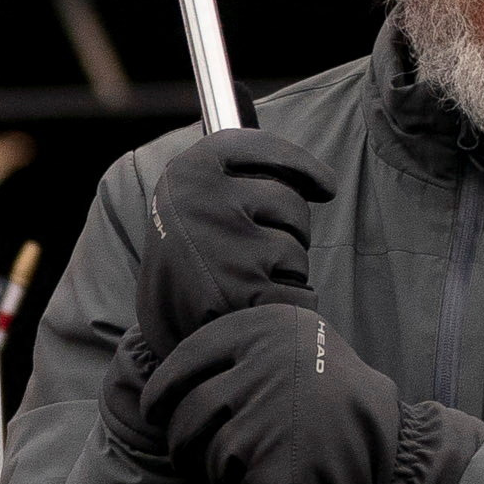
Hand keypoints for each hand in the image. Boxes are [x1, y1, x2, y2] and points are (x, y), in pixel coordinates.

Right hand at [136, 129, 339, 360]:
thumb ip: (240, 178)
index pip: (260, 146)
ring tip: (240, 286)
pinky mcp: (243, 292)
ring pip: (296, 249)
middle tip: (244, 256)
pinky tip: (253, 313)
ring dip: (284, 272)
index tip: (324, 185)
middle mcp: (199, 202)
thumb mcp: (196, 207)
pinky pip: (302, 291)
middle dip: (287, 231)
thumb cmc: (192, 265)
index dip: (297, 163)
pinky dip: (290, 306)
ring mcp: (222, 245)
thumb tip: (324, 184)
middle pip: (291, 202)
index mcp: (186, 173)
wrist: (158, 336)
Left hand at [153, 300, 440, 483]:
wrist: (397, 445)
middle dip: (182, 442)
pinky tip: (291, 481)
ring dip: (224, 470)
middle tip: (194, 455)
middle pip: (185, 414)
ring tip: (269, 463)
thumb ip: (246, 355)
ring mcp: (264, 415)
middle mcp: (261, 364)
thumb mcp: (299, 350)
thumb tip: (173, 385)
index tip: (158, 409)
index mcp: (267, 329)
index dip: (162, 391)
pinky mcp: (271, 463)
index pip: (185, 360)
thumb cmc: (341, 401)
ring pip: (207, 454)